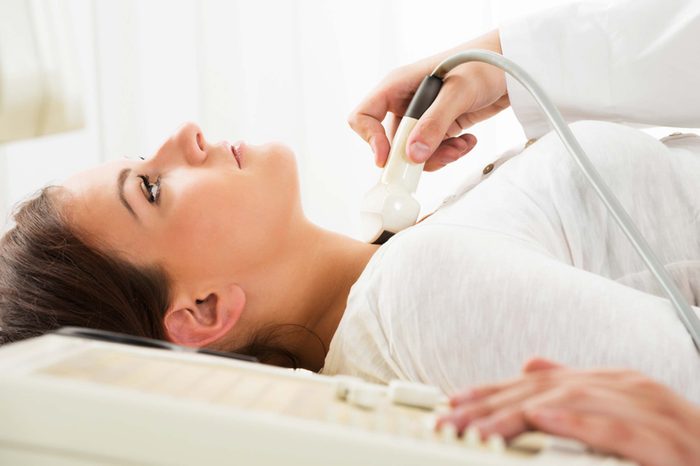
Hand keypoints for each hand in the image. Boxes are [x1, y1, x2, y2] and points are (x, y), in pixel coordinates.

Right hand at [348, 29, 509, 171]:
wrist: (514, 64)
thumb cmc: (484, 63)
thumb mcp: (458, 92)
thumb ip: (434, 124)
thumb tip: (413, 156)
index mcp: (398, 86)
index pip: (364, 116)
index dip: (370, 139)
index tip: (387, 158)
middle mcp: (405, 102)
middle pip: (391, 142)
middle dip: (413, 156)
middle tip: (438, 157)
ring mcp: (422, 116)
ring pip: (414, 152)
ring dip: (436, 157)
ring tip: (460, 147)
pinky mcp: (439, 127)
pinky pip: (433, 151)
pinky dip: (449, 153)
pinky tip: (467, 141)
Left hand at [437, 358, 699, 465]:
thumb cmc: (673, 448)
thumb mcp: (619, 414)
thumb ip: (575, 390)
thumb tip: (531, 364)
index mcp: (610, 382)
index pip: (535, 386)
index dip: (489, 394)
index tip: (451, 406)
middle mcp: (626, 387)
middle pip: (545, 391)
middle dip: (491, 406)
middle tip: (449, 420)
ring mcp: (649, 411)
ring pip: (571, 405)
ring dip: (519, 415)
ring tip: (479, 427)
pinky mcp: (666, 443)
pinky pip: (618, 429)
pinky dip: (577, 422)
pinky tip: (541, 420)